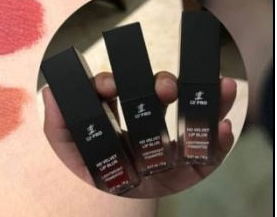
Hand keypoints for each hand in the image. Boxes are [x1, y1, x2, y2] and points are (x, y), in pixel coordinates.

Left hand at [42, 71, 236, 197]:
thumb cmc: (83, 193)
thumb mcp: (66, 162)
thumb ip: (59, 127)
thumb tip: (51, 90)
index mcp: (110, 123)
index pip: (113, 93)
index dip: (112, 83)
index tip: (111, 86)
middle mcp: (138, 130)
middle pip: (154, 97)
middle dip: (162, 84)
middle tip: (166, 86)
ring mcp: (163, 151)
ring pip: (187, 118)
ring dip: (204, 100)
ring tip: (221, 86)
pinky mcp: (183, 174)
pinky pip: (205, 157)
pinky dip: (218, 143)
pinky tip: (224, 128)